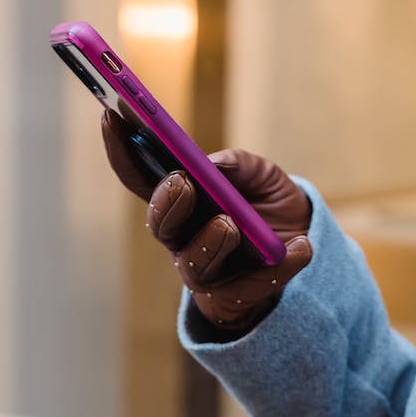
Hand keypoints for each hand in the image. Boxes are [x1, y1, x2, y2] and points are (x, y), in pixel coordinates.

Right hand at [101, 109, 312, 332]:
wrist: (302, 247)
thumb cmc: (269, 206)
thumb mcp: (262, 175)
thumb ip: (238, 165)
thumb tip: (214, 166)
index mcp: (181, 201)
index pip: (141, 177)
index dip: (122, 151)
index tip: (112, 116)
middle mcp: (182, 238)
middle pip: (160, 225)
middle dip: (168, 202)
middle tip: (182, 181)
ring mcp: (205, 272)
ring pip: (193, 264)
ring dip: (210, 241)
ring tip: (231, 224)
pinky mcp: (234, 300)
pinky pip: (248, 287)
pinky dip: (278, 267)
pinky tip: (302, 248)